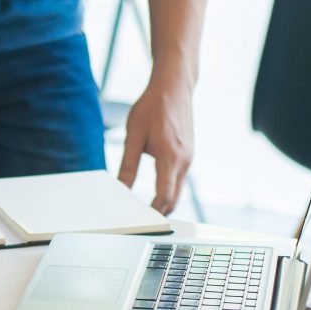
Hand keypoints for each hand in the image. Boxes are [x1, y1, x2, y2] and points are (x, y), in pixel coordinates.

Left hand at [117, 77, 194, 215]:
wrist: (174, 86)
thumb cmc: (152, 107)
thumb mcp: (133, 136)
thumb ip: (127, 166)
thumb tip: (121, 188)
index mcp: (171, 157)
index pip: (165, 196)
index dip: (154, 213)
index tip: (141, 222)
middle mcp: (184, 161)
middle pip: (174, 198)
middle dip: (159, 212)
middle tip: (140, 222)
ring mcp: (189, 158)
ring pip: (177, 189)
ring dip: (164, 201)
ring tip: (144, 210)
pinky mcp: (188, 154)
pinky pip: (179, 179)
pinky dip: (168, 189)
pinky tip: (155, 190)